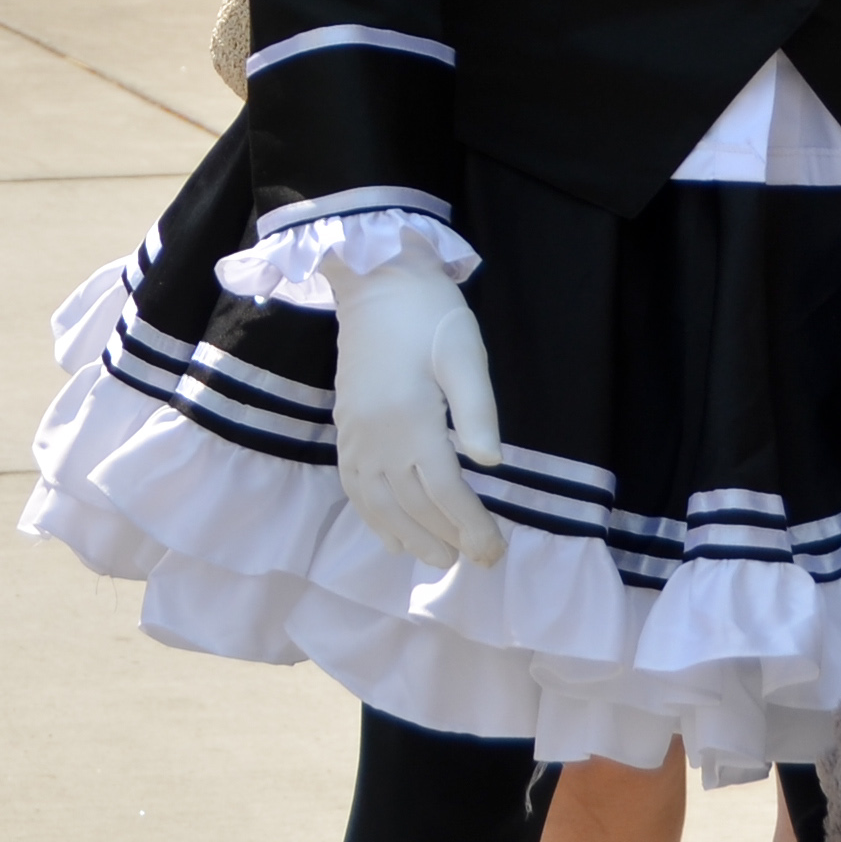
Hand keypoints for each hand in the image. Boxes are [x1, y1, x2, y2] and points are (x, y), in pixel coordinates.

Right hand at [321, 241, 505, 569]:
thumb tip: (490, 462)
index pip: (443, 491)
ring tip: (440, 559)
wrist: (375, 281)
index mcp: (410, 417)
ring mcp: (356, 434)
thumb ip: (477, 408)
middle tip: (479, 560)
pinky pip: (354, 487)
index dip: (470, 526)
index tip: (495, 549)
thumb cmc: (429, 313)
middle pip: (412, 506)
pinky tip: (393, 535)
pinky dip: (373, 519)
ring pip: (379, 505)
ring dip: (410, 538)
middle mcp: (377, 435)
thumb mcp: (465, 350)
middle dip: (448, 539)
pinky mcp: (346, 429)